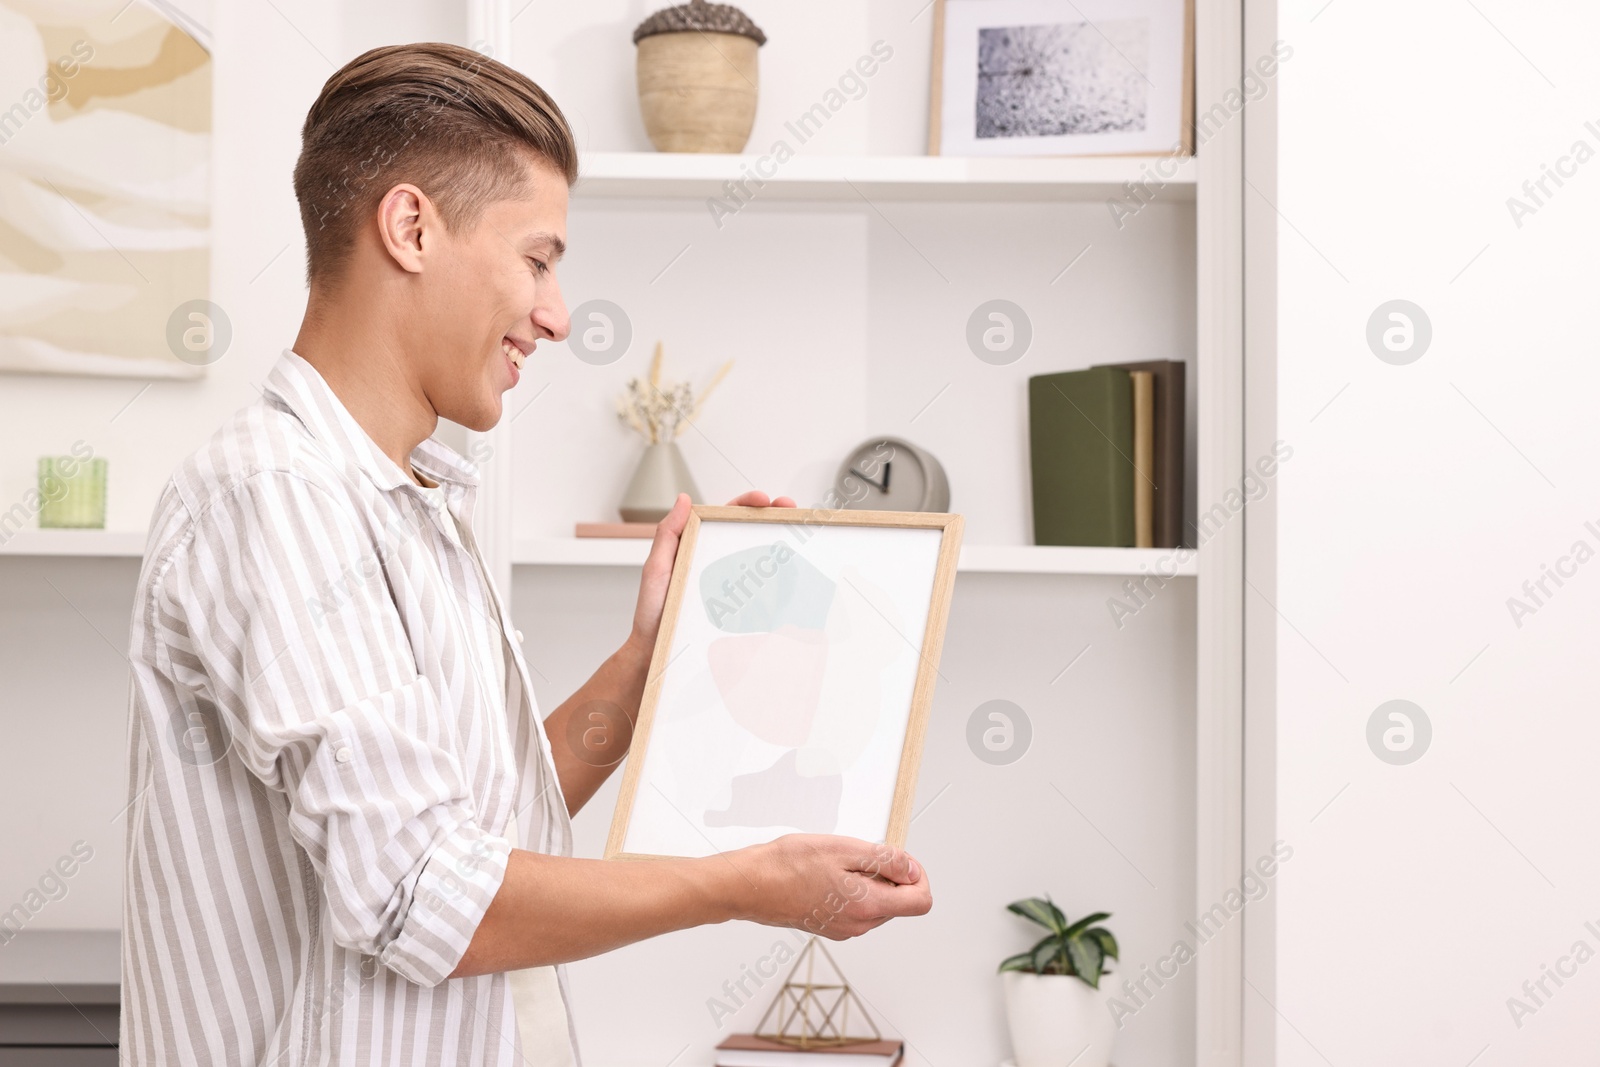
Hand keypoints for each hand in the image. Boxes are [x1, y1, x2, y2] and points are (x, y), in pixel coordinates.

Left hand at [628, 490, 796, 655]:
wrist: (658, 654)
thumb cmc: (653, 614)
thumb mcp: (656, 569)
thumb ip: (668, 534)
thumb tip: (683, 500)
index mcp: (697, 547)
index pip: (725, 517)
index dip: (746, 503)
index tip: (763, 499)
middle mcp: (717, 563)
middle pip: (749, 532)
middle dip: (773, 515)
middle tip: (789, 509)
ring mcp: (731, 585)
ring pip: (759, 558)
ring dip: (780, 542)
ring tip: (796, 532)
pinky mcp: (739, 608)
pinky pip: (762, 590)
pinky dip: (779, 580)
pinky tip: (792, 573)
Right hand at [730, 834, 931, 939]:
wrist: (751, 885)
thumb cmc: (788, 865)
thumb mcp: (843, 849)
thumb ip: (885, 861)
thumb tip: (912, 869)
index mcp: (867, 907)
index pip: (920, 902)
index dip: (918, 875)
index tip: (901, 859)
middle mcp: (859, 925)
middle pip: (900, 903)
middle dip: (892, 876)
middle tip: (863, 855)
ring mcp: (845, 929)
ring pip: (879, 905)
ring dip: (872, 883)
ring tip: (841, 864)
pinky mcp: (832, 927)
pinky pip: (859, 909)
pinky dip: (855, 891)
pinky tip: (831, 875)